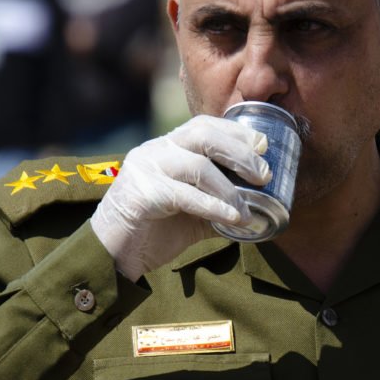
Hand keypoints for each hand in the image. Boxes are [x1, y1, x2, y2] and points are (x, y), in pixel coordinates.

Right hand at [90, 115, 270, 280]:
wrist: (115, 254)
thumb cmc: (154, 231)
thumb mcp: (195, 215)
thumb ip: (221, 207)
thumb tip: (260, 214)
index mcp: (168, 148)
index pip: (204, 125)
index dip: (237, 131)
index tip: (264, 145)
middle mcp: (156, 151)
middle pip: (203, 134)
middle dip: (239, 152)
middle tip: (264, 175)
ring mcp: (146, 169)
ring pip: (197, 166)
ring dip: (229, 189)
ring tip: (248, 210)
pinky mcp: (141, 194)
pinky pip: (184, 195)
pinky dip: (213, 207)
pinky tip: (232, 220)